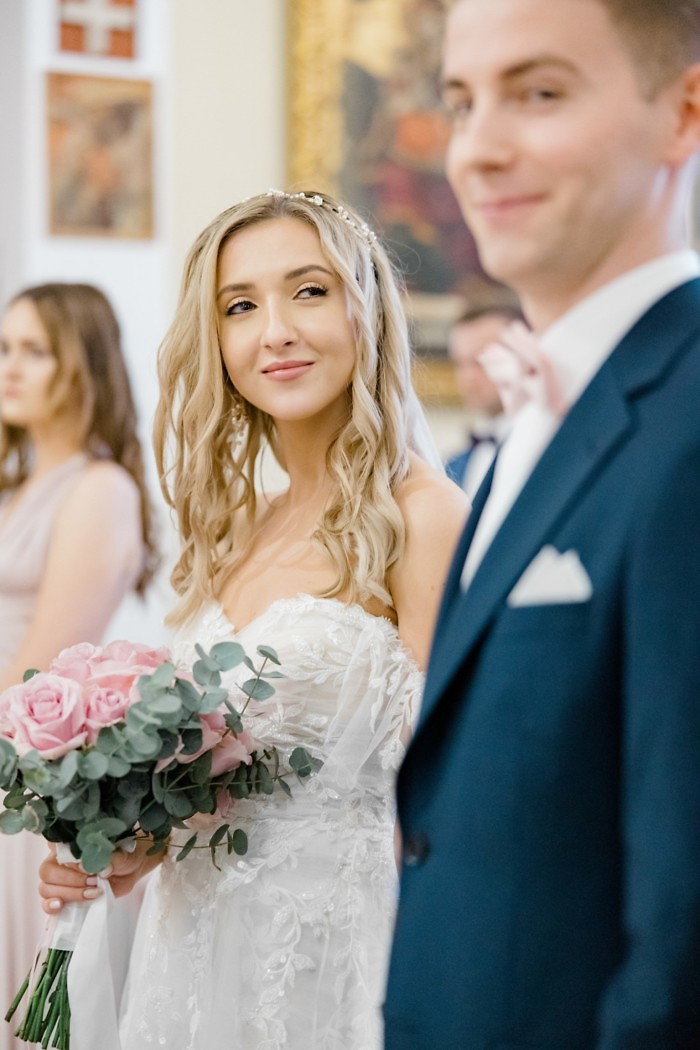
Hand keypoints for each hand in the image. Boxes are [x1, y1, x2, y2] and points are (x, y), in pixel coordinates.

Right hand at [38, 837, 165, 914]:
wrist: (130, 869)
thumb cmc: (123, 855)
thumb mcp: (123, 855)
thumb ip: (113, 858)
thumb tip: (102, 868)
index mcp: (70, 843)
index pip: (53, 845)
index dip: (65, 856)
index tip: (84, 862)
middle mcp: (60, 860)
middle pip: (48, 872)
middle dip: (71, 879)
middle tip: (94, 880)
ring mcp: (59, 880)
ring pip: (47, 888)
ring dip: (69, 894)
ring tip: (93, 892)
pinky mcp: (64, 896)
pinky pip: (46, 904)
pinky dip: (51, 906)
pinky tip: (61, 906)